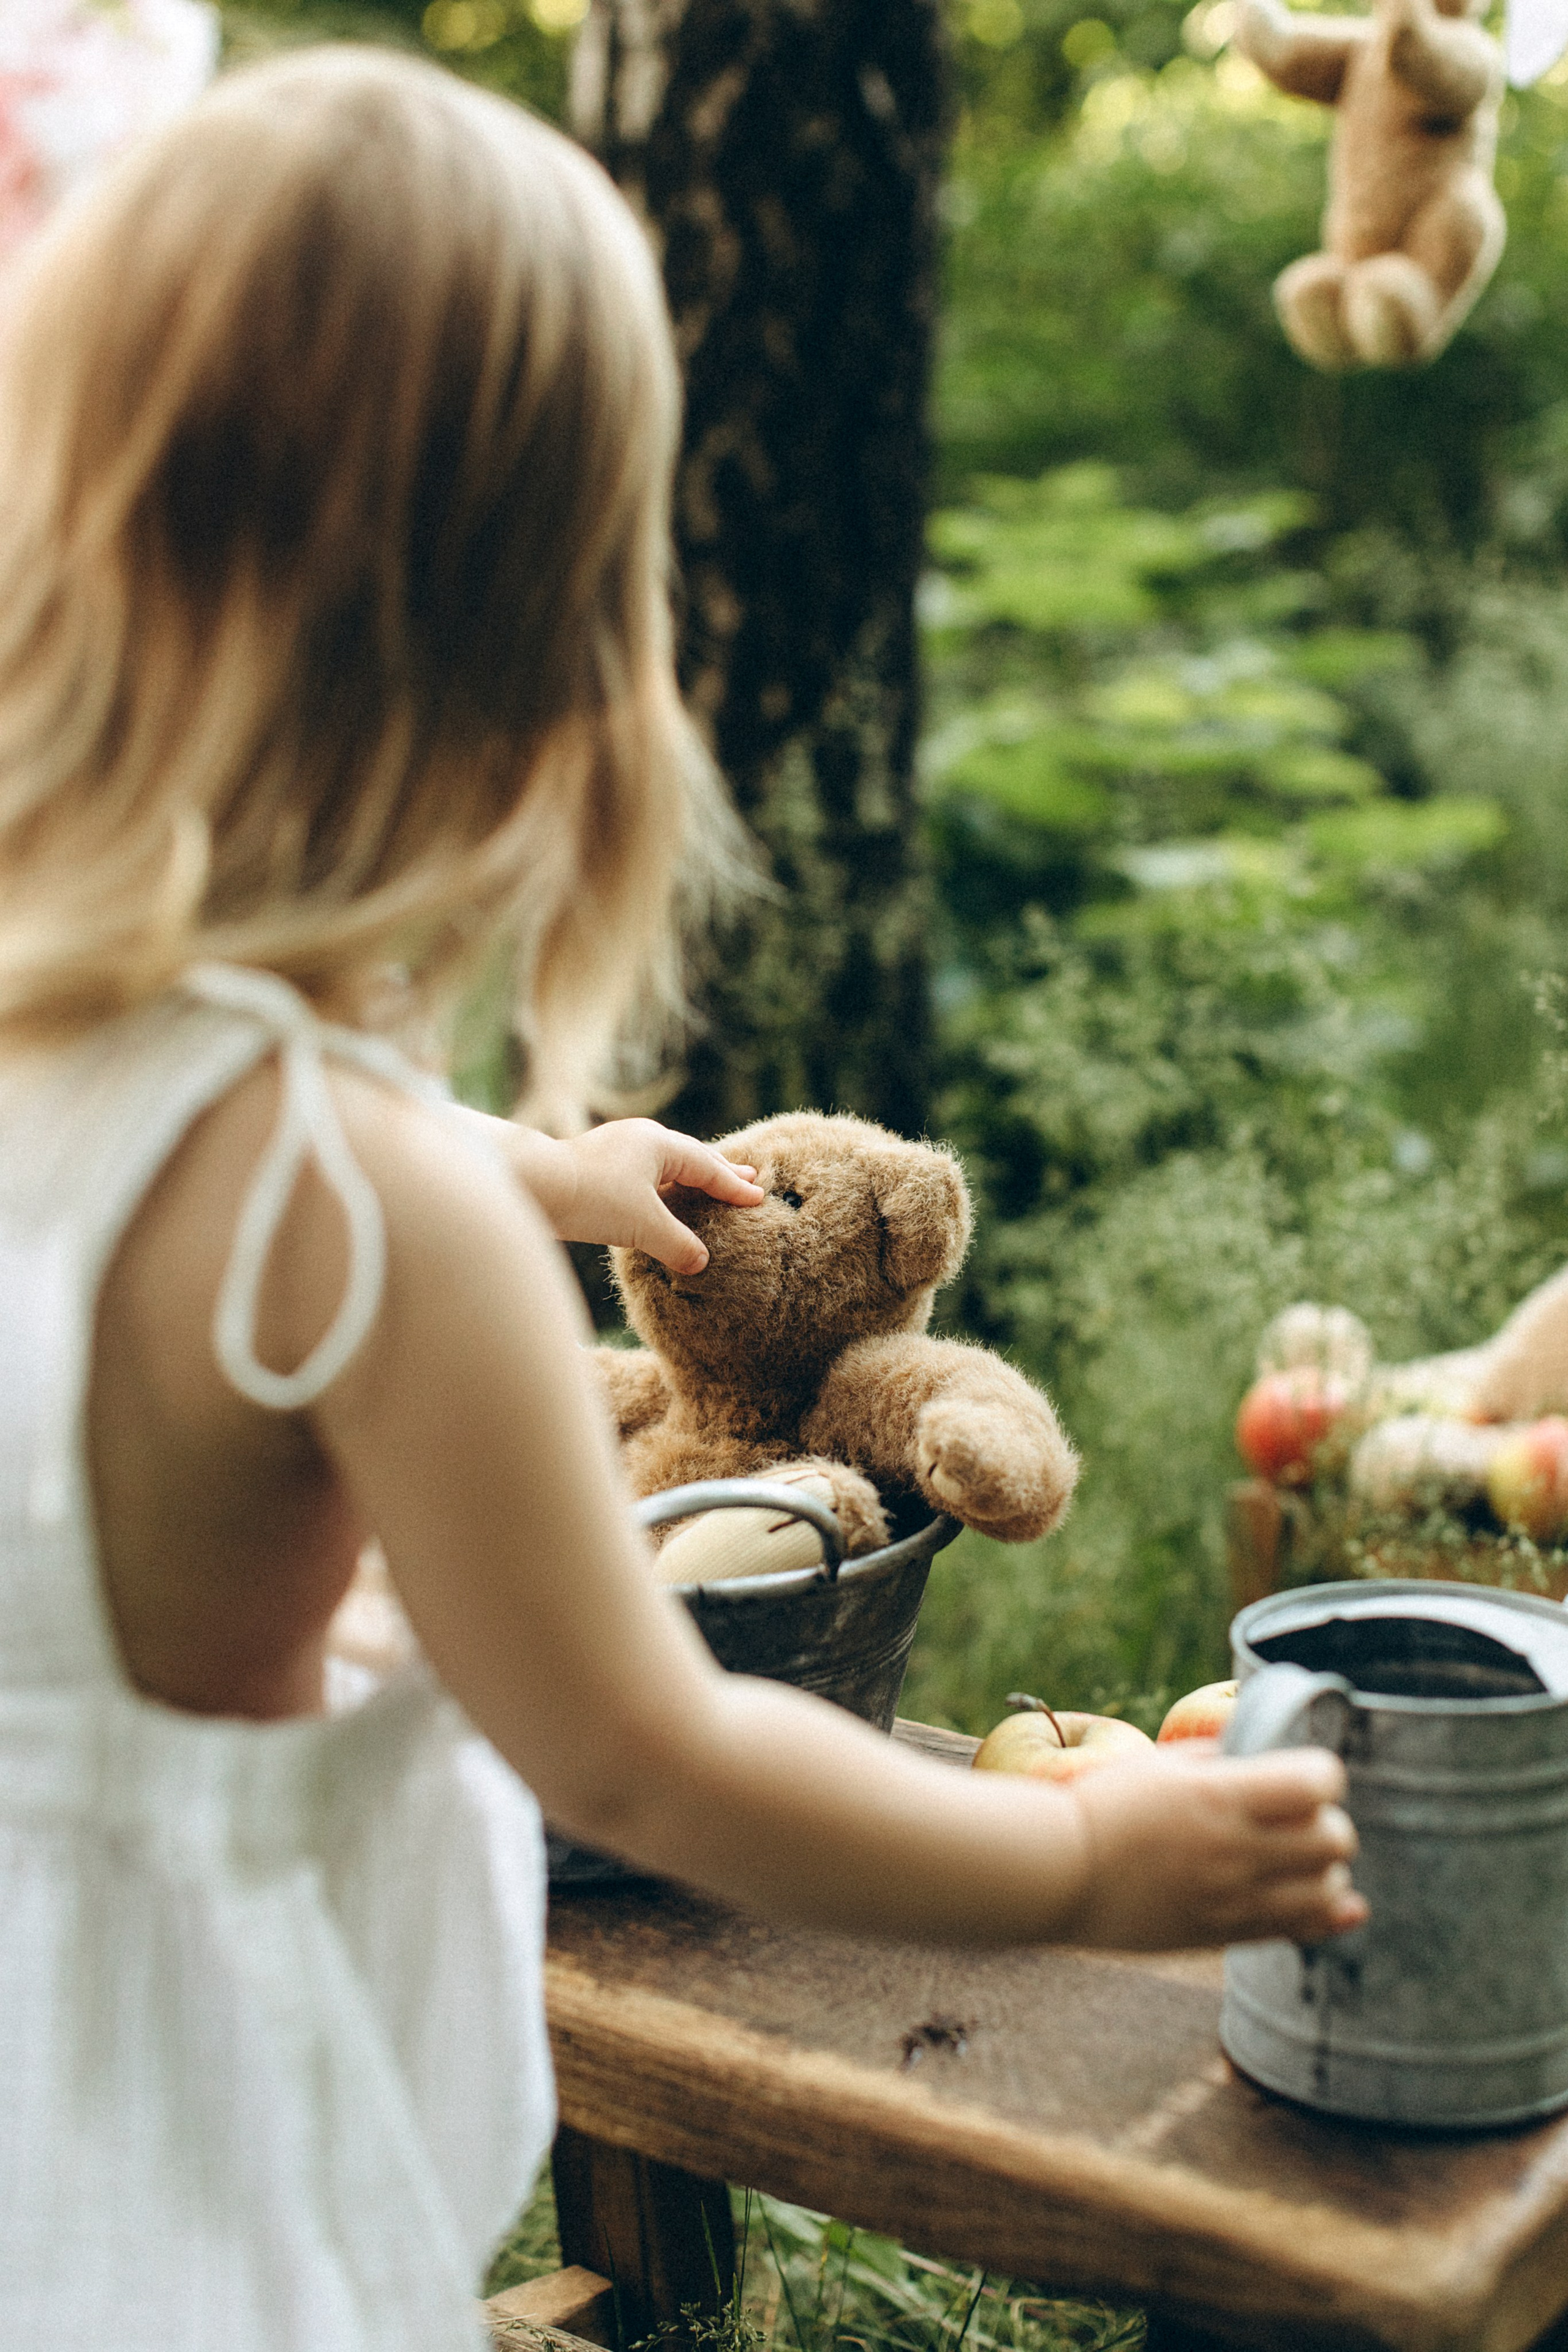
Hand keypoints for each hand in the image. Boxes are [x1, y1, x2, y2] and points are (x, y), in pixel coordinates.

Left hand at [480, 1115, 763, 1270]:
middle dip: (718, 1171)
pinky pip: (642, 1174)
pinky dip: (662, 1187)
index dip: (733, 1186)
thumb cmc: (592, 1199)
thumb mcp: (643, 1226)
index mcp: (658, 1144)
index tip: (757, 1196)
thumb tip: (700, 1262)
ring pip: (664, 1165)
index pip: (707, 1166)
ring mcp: (616, 1149)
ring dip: (689, 1178)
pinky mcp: (596, 1166)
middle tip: (748, 1176)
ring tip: (709, 1187)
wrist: (533, 1187)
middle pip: (689, 1157)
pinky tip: (661, 1198)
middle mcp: (639, 1139)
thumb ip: (677, 1244)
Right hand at [1058, 1742, 1364, 1950]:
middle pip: (1334, 1840)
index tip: (1303, 1776)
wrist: (1060, 1871)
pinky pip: (1299, 1930)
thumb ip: (1219, 1758)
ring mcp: (1230, 1897)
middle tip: (1297, 1822)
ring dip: (1324, 1871)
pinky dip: (1326, 1915)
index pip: (1316, 1783)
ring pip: (1326, 1889)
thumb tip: (1264, 1754)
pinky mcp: (1222, 1934)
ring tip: (1297, 1862)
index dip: (1320, 1775)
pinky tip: (1334, 1902)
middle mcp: (1233, 1847)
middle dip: (1325, 1824)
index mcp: (1217, 1795)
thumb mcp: (1162, 1764)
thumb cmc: (1104, 1806)